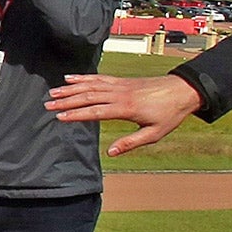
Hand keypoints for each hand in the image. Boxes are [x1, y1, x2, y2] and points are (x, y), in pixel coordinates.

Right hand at [45, 72, 203, 155]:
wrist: (184, 90)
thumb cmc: (170, 114)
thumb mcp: (154, 133)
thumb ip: (130, 143)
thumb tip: (110, 152)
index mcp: (127, 108)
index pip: (96, 111)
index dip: (76, 114)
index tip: (59, 117)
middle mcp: (121, 94)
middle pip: (88, 96)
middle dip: (66, 101)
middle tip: (47, 105)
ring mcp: (120, 85)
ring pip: (91, 85)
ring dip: (70, 89)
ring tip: (53, 92)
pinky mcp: (122, 81)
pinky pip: (99, 78)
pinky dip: (83, 78)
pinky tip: (71, 79)